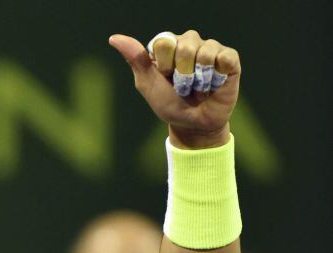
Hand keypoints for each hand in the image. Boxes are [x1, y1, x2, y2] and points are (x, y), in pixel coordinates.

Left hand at [109, 30, 240, 147]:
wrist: (192, 125)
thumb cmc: (169, 104)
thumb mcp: (148, 84)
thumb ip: (135, 60)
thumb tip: (114, 38)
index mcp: (169, 45)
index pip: (165, 42)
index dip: (165, 65)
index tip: (165, 78)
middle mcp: (190, 42)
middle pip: (186, 46)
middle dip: (182, 74)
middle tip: (184, 87)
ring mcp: (211, 49)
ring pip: (205, 52)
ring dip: (200, 79)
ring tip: (199, 87)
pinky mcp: (230, 59)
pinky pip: (225, 57)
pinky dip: (217, 76)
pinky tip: (215, 84)